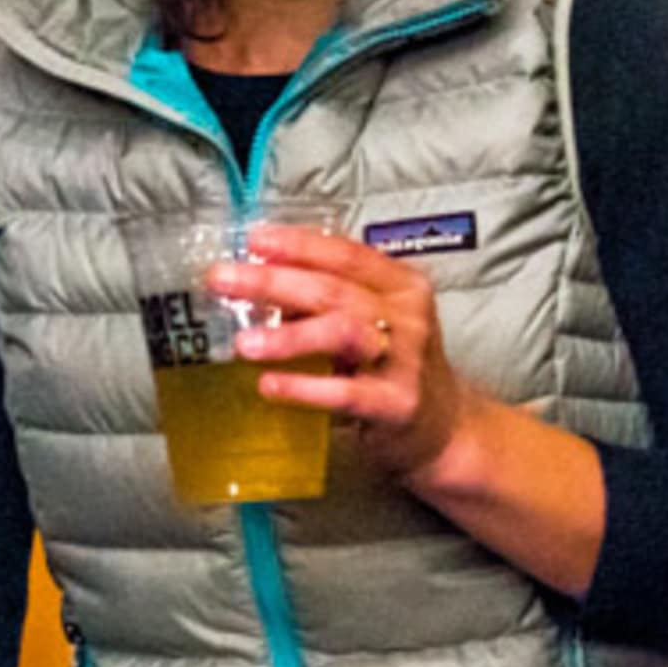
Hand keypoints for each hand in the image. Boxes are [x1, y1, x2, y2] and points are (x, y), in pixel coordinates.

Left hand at [217, 223, 472, 483]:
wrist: (444, 427)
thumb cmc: (394, 366)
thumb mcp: (375, 320)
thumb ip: (331, 299)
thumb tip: (258, 280)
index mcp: (401, 285)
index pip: (346, 254)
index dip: (298, 244)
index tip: (254, 240)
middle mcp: (407, 316)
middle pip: (335, 289)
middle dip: (274, 281)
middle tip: (223, 280)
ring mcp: (406, 360)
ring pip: (343, 332)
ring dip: (289, 336)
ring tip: (243, 342)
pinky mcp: (397, 404)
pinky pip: (345, 392)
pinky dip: (304, 387)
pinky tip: (269, 385)